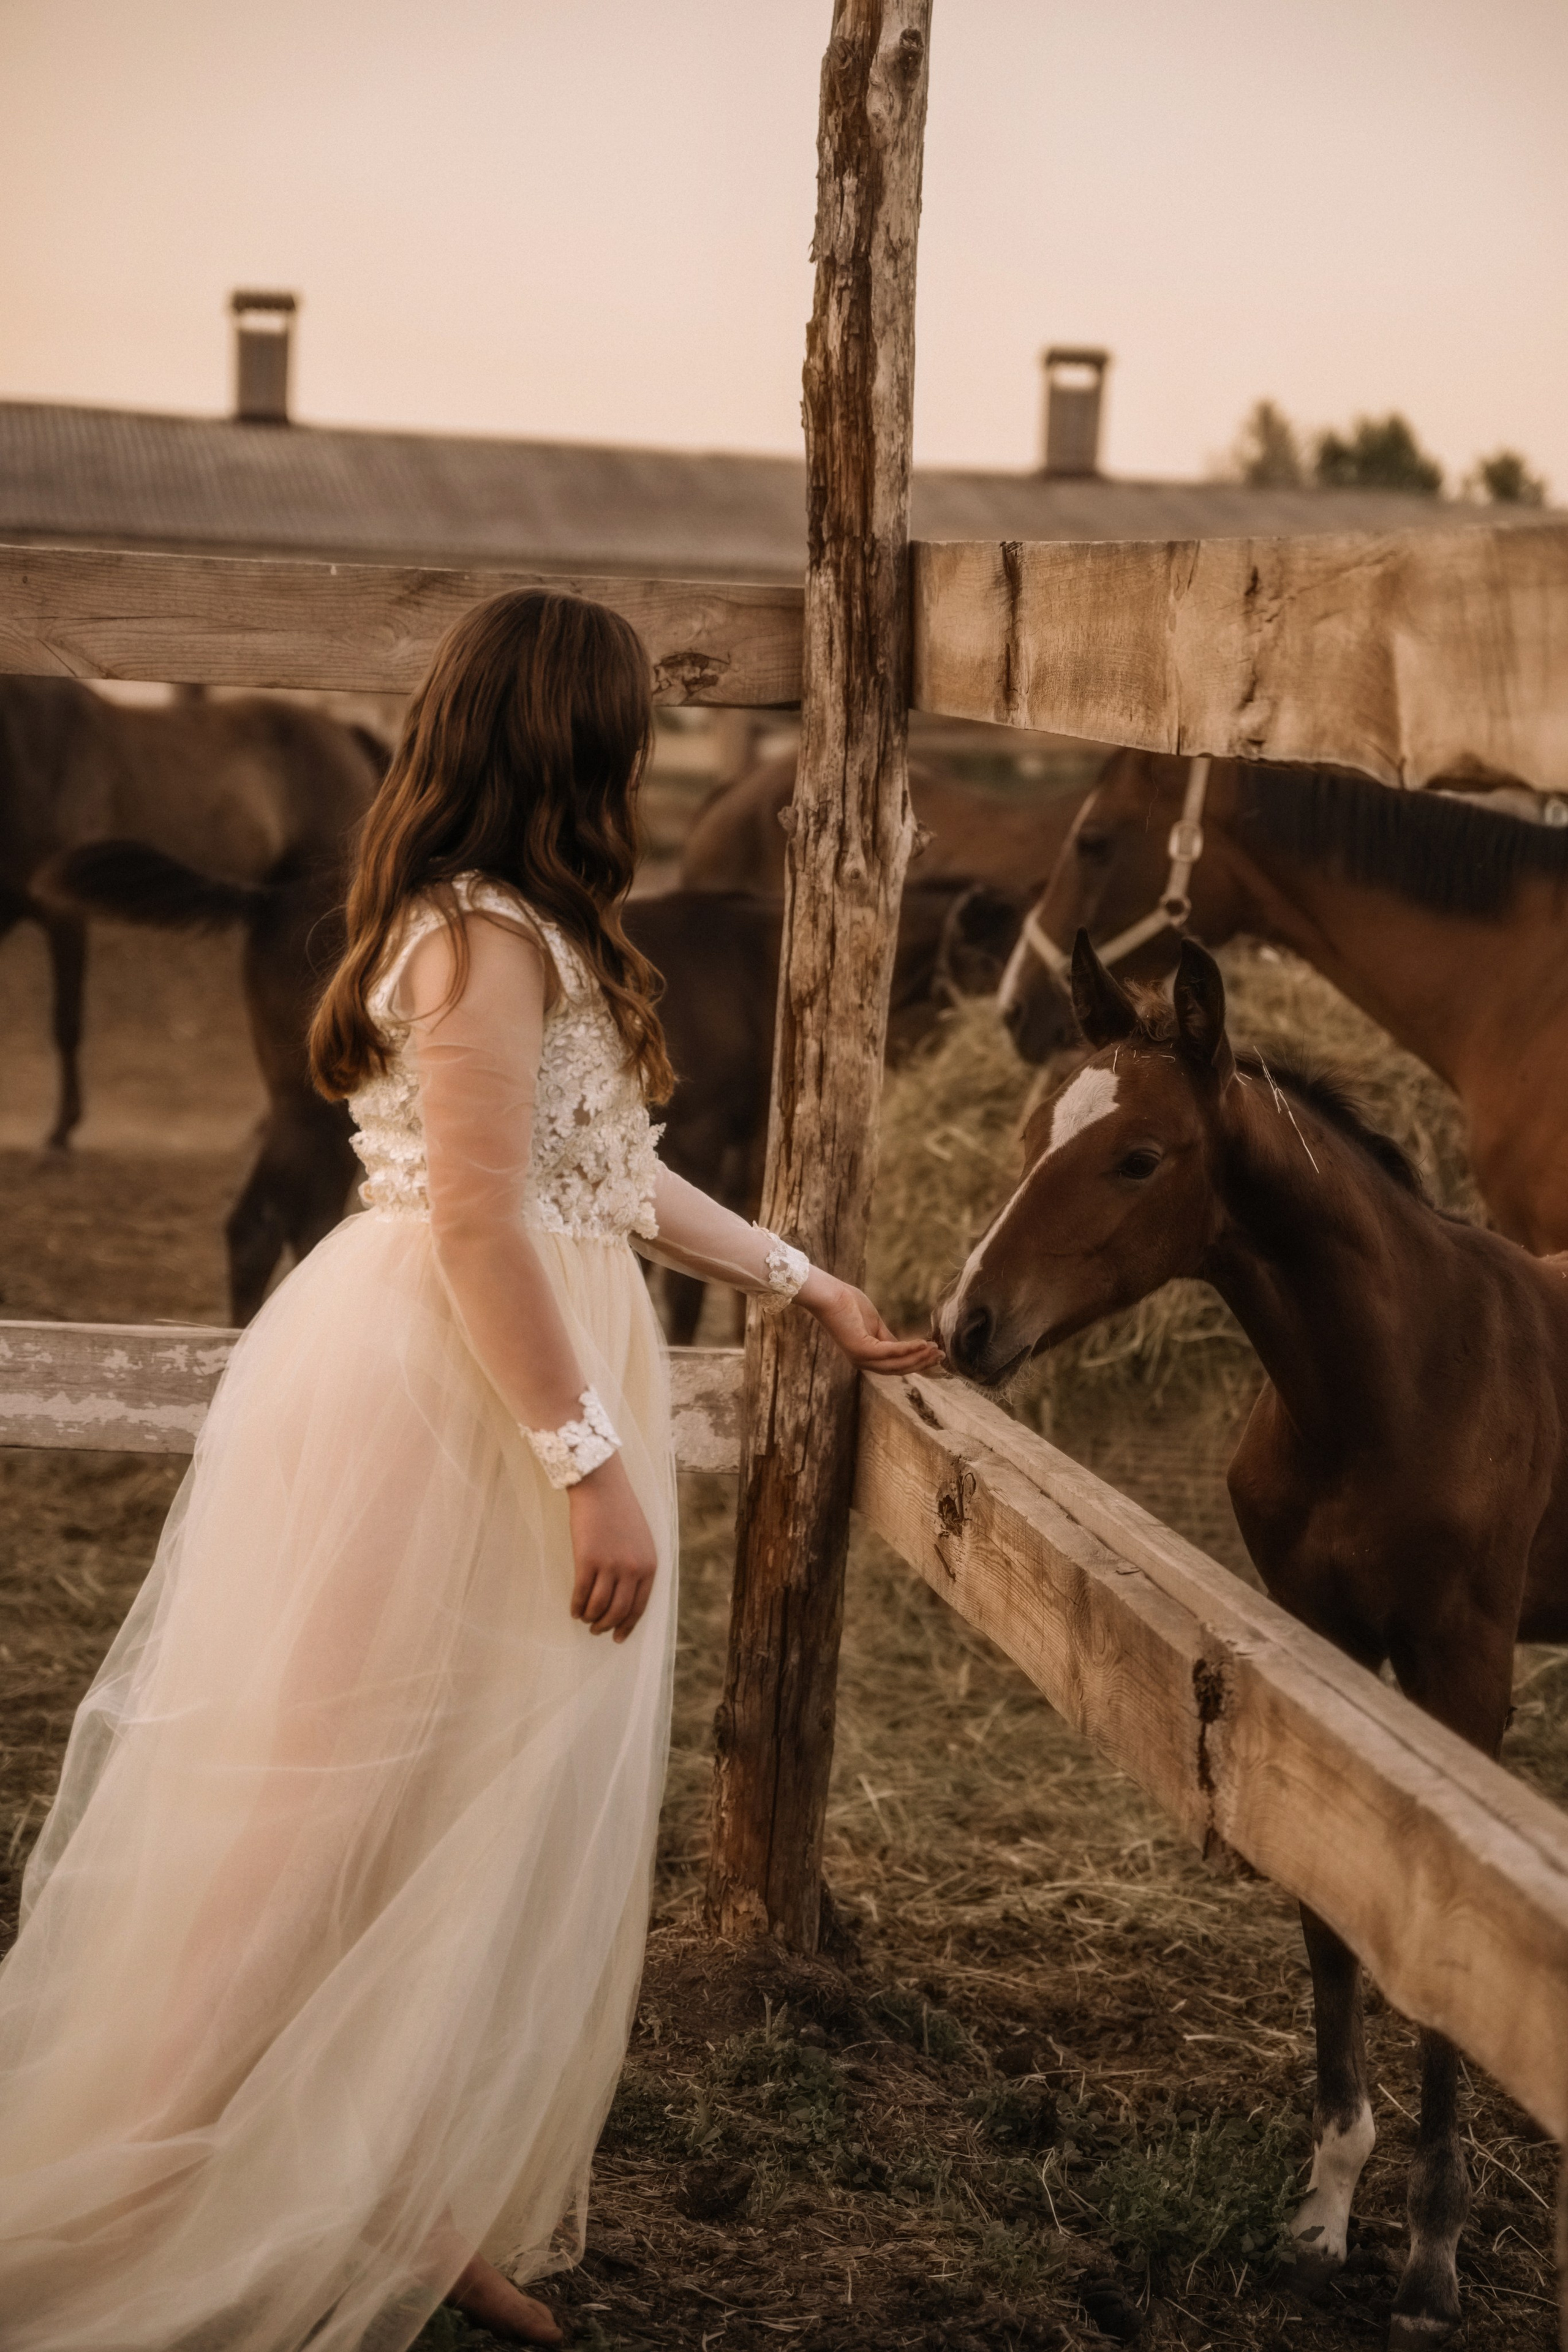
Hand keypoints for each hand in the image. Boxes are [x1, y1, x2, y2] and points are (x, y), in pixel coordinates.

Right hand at [567, 1451, 658, 1641]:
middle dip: (606, 1625)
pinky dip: (576, 1606)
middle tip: (596, 1630)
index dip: (627, 1626)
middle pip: (618, 1611)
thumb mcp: (641, 1541)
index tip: (617, 1637)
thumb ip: (638, 1567)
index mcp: (649, 1565)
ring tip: (584, 1619)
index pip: (639, 1606)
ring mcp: (610, 1565)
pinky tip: (573, 1610)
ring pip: (598, 1606)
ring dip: (590, 1618)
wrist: (602, 1488)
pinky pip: (581, 1593)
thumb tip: (626, 1598)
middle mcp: (633, 1569)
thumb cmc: (620, 1512)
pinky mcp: (587, 1560)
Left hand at [798, 1270, 941, 1373]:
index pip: (896, 1365)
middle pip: (899, 1368)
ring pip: (897, 1364)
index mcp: (866, 1357)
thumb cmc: (848, 1303)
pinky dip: (909, 1349)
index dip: (918, 1361)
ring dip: (919, 1358)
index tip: (936, 1354)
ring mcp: (861, 1358)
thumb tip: (907, 1348)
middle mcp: (863, 1362)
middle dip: (922, 1363)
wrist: (827, 1294)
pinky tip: (924, 1344)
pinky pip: (891, 1352)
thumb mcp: (874, 1324)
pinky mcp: (861, 1349)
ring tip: (937, 1350)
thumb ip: (888, 1338)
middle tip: (942, 1356)